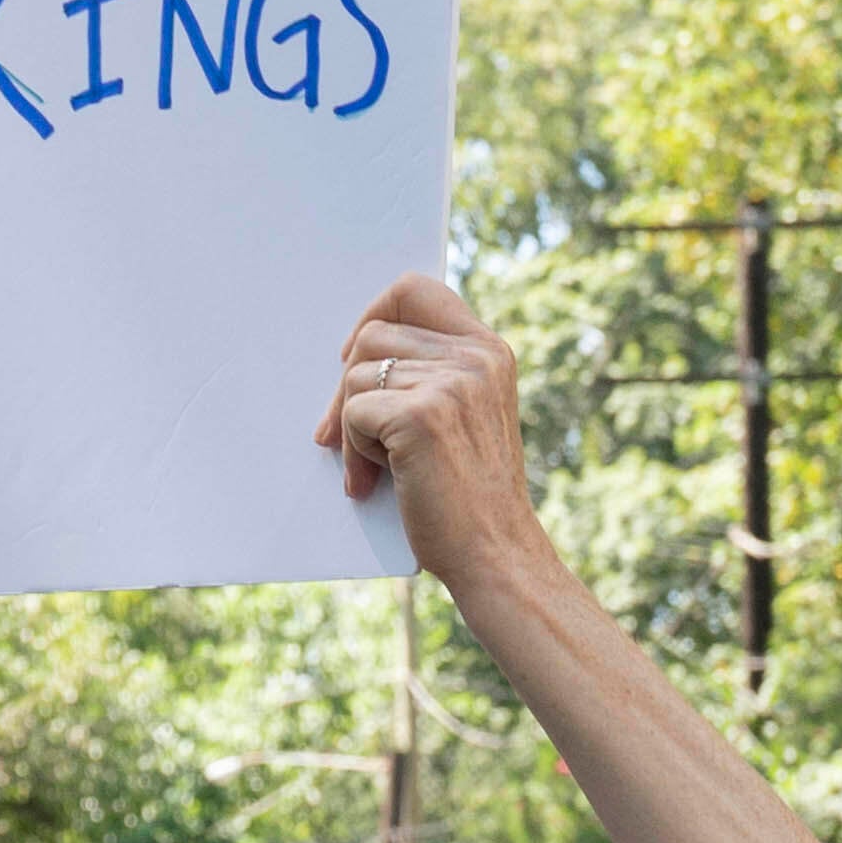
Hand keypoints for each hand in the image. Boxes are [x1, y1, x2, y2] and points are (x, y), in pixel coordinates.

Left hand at [327, 274, 547, 583]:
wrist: (495, 553)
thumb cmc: (468, 494)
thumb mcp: (464, 416)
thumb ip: (430, 375)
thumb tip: (347, 354)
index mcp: (488, 350)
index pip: (415, 289)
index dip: (373, 313)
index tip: (355, 357)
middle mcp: (474, 357)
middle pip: (370, 336)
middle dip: (346, 389)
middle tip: (347, 438)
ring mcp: (451, 383)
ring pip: (355, 378)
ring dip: (351, 429)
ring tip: (378, 468)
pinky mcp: (421, 416)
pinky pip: (352, 414)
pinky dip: (351, 454)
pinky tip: (374, 482)